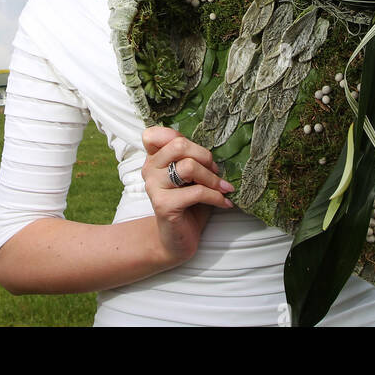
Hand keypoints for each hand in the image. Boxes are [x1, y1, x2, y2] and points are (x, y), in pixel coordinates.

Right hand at [141, 125, 234, 266]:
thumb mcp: (191, 177)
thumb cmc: (188, 205)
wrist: (177, 240)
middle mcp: (149, 170)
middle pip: (178, 145)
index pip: (153, 134)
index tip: (197, 153)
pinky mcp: (164, 205)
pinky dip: (216, 196)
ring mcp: (154, 187)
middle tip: (215, 170)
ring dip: (212, 178)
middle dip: (204, 155)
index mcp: (154, 159)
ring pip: (189, 167)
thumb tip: (217, 148)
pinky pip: (197, 192)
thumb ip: (193, 159)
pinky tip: (224, 203)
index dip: (176, 136)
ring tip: (223, 188)